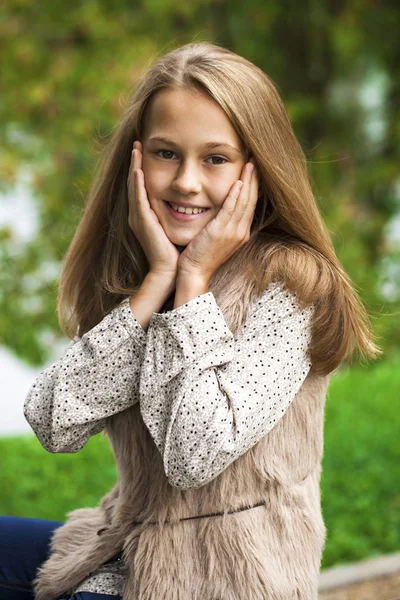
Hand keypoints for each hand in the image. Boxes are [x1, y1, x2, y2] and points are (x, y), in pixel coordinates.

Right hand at [127, 140, 179, 278]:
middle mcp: (139, 214)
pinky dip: (137, 182)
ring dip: (134, 166)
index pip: (143, 186)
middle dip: (135, 162)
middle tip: (137, 143)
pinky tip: (138, 169)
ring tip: (135, 148)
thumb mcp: (177, 226)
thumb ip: (179, 212)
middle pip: (135, 182)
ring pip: (134, 186)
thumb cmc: (178, 251)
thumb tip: (192, 201)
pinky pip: (138, 198)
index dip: (142, 168)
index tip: (145, 151)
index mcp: (147, 215)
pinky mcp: (142, 222)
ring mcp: (138, 217)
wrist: (171, 270)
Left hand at [177, 160, 258, 281]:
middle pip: (251, 200)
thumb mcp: (216, 238)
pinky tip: (238, 182)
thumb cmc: (200, 256)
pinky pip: (230, 210)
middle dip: (255, 179)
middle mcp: (241, 232)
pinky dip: (235, 195)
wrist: (194, 273)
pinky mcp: (221, 232)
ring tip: (250, 164)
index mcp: (241, 233)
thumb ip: (222, 223)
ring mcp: (233, 233)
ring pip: (244, 202)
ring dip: (248, 182)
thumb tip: (222, 209)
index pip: (250, 204)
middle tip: (256, 160)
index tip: (254, 170)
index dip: (253, 186)